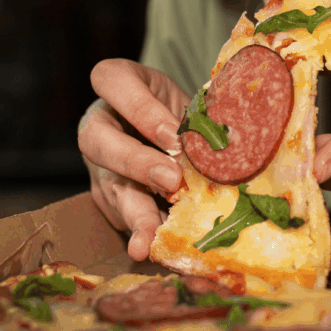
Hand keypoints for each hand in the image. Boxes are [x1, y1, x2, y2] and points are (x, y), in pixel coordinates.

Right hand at [78, 59, 190, 259]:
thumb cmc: (179, 107)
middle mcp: (100, 124)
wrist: (169, 129)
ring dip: (134, 216)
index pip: (111, 80)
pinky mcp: (110, 200)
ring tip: (148, 243)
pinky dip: (150, 233)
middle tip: (171, 183)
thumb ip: (197, 116)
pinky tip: (166, 250)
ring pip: (110, 188)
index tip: (174, 135)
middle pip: (98, 140)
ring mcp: (100, 165)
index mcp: (117, 85)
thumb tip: (232, 140)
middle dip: (136, 163)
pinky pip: (126, 217)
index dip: (141, 108)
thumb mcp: (187, 99)